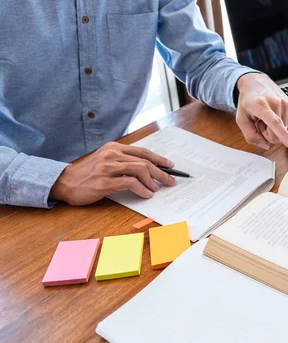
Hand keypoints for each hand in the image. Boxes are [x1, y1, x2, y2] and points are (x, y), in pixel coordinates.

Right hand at [50, 142, 176, 205]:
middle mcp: (112, 154)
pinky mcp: (105, 181)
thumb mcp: (105, 161)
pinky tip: (146, 194)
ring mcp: (108, 167)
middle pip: (144, 161)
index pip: (142, 152)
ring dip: (152, 181)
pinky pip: (130, 183)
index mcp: (113, 148)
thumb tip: (147, 170)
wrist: (63, 182)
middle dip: (161, 172)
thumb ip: (123, 162)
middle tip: (170, 181)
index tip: (170, 166)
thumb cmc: (86, 174)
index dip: (158, 159)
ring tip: (157, 189)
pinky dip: (142, 189)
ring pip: (140, 170)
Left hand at [235, 73, 287, 149]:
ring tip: (267, 117)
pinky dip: (280, 124)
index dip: (283, 135)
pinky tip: (274, 115)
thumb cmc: (247, 101)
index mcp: (261, 105)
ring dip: (274, 128)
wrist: (255, 83)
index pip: (274, 122)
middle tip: (260, 122)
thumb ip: (250, 135)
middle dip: (267, 134)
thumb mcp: (241, 119)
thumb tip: (266, 146)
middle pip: (276, 134)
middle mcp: (276, 102)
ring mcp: (286, 103)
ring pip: (284, 131)